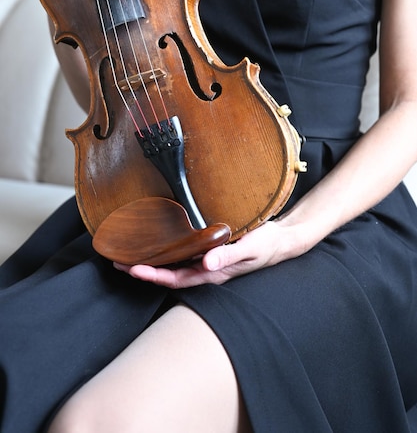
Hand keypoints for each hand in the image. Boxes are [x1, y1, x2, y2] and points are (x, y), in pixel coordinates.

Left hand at [114, 218, 313, 287]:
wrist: (282, 239)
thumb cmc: (267, 244)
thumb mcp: (251, 247)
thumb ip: (229, 255)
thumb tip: (206, 263)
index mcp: (213, 273)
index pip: (177, 278)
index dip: (154, 275)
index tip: (133, 268)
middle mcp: (206, 270)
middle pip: (168, 274)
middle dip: (143, 270)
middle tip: (118, 261)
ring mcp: (208, 262)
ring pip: (173, 265)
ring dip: (151, 261)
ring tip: (128, 254)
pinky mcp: (210, 251)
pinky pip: (182, 254)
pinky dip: (166, 251)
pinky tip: (157, 244)